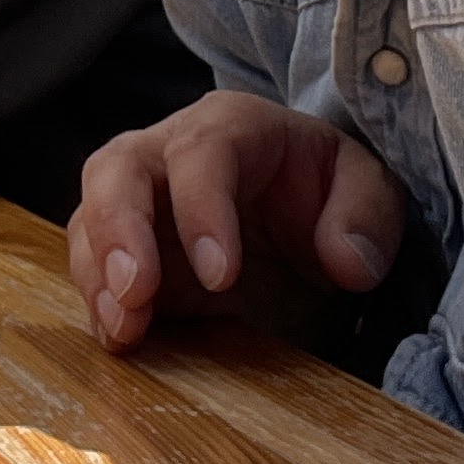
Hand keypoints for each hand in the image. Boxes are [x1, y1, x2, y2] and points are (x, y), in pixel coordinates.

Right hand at [69, 90, 404, 353]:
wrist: (302, 226)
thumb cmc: (329, 195)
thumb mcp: (371, 193)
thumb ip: (367, 218)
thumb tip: (347, 260)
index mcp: (235, 126)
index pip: (202, 152)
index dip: (202, 210)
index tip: (221, 277)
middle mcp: (169, 152)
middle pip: (118, 170)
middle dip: (119, 230)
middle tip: (136, 292)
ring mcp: (139, 201)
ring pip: (92, 217)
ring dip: (99, 274)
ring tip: (122, 330)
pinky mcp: (125, 249)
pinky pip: (93, 265)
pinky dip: (99, 302)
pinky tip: (118, 337)